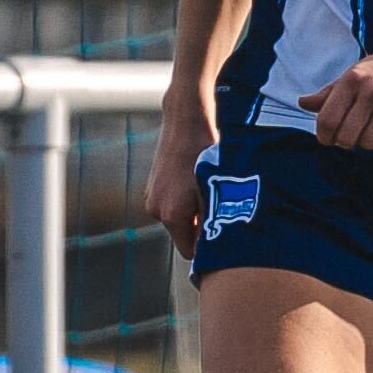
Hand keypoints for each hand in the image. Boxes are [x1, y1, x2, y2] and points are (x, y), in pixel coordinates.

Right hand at [151, 95, 214, 242]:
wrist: (187, 120)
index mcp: (172, 216)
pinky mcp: (151, 185)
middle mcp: (156, 210)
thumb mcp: (216, 191)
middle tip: (218, 208)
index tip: (221, 237)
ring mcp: (151, 196)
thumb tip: (217, 245)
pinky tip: (194, 181)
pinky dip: (182, 199)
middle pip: (182, 234)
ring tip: (205, 189)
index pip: (189, 252)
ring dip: (192, 211)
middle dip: (199, 227)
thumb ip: (213, 221)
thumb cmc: (207, 154)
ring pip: (176, 218)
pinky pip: (170, 203)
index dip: (206, 248)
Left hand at [300, 39, 372, 150]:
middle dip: (347, 141)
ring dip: (371, 140)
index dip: (323, 135)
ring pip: (369, 143)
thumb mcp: (358, 71)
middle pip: (346, 137)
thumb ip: (331, 91)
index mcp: (354, 78)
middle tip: (354, 134)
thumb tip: (302, 103)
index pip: (327, 119)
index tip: (328, 138)